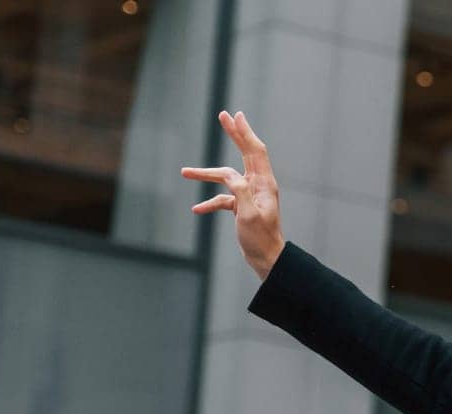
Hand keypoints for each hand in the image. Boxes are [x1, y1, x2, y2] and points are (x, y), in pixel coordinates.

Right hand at [181, 110, 285, 280]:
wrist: (266, 259)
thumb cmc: (261, 239)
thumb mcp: (249, 216)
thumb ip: (240, 192)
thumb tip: (229, 176)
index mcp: (265, 184)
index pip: (255, 151)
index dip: (245, 132)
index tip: (236, 115)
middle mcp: (258, 185)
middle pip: (245, 154)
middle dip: (233, 135)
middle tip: (223, 116)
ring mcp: (250, 195)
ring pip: (226, 178)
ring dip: (206, 175)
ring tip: (185, 172)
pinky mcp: (242, 206)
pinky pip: (223, 199)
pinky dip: (210, 203)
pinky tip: (197, 210)